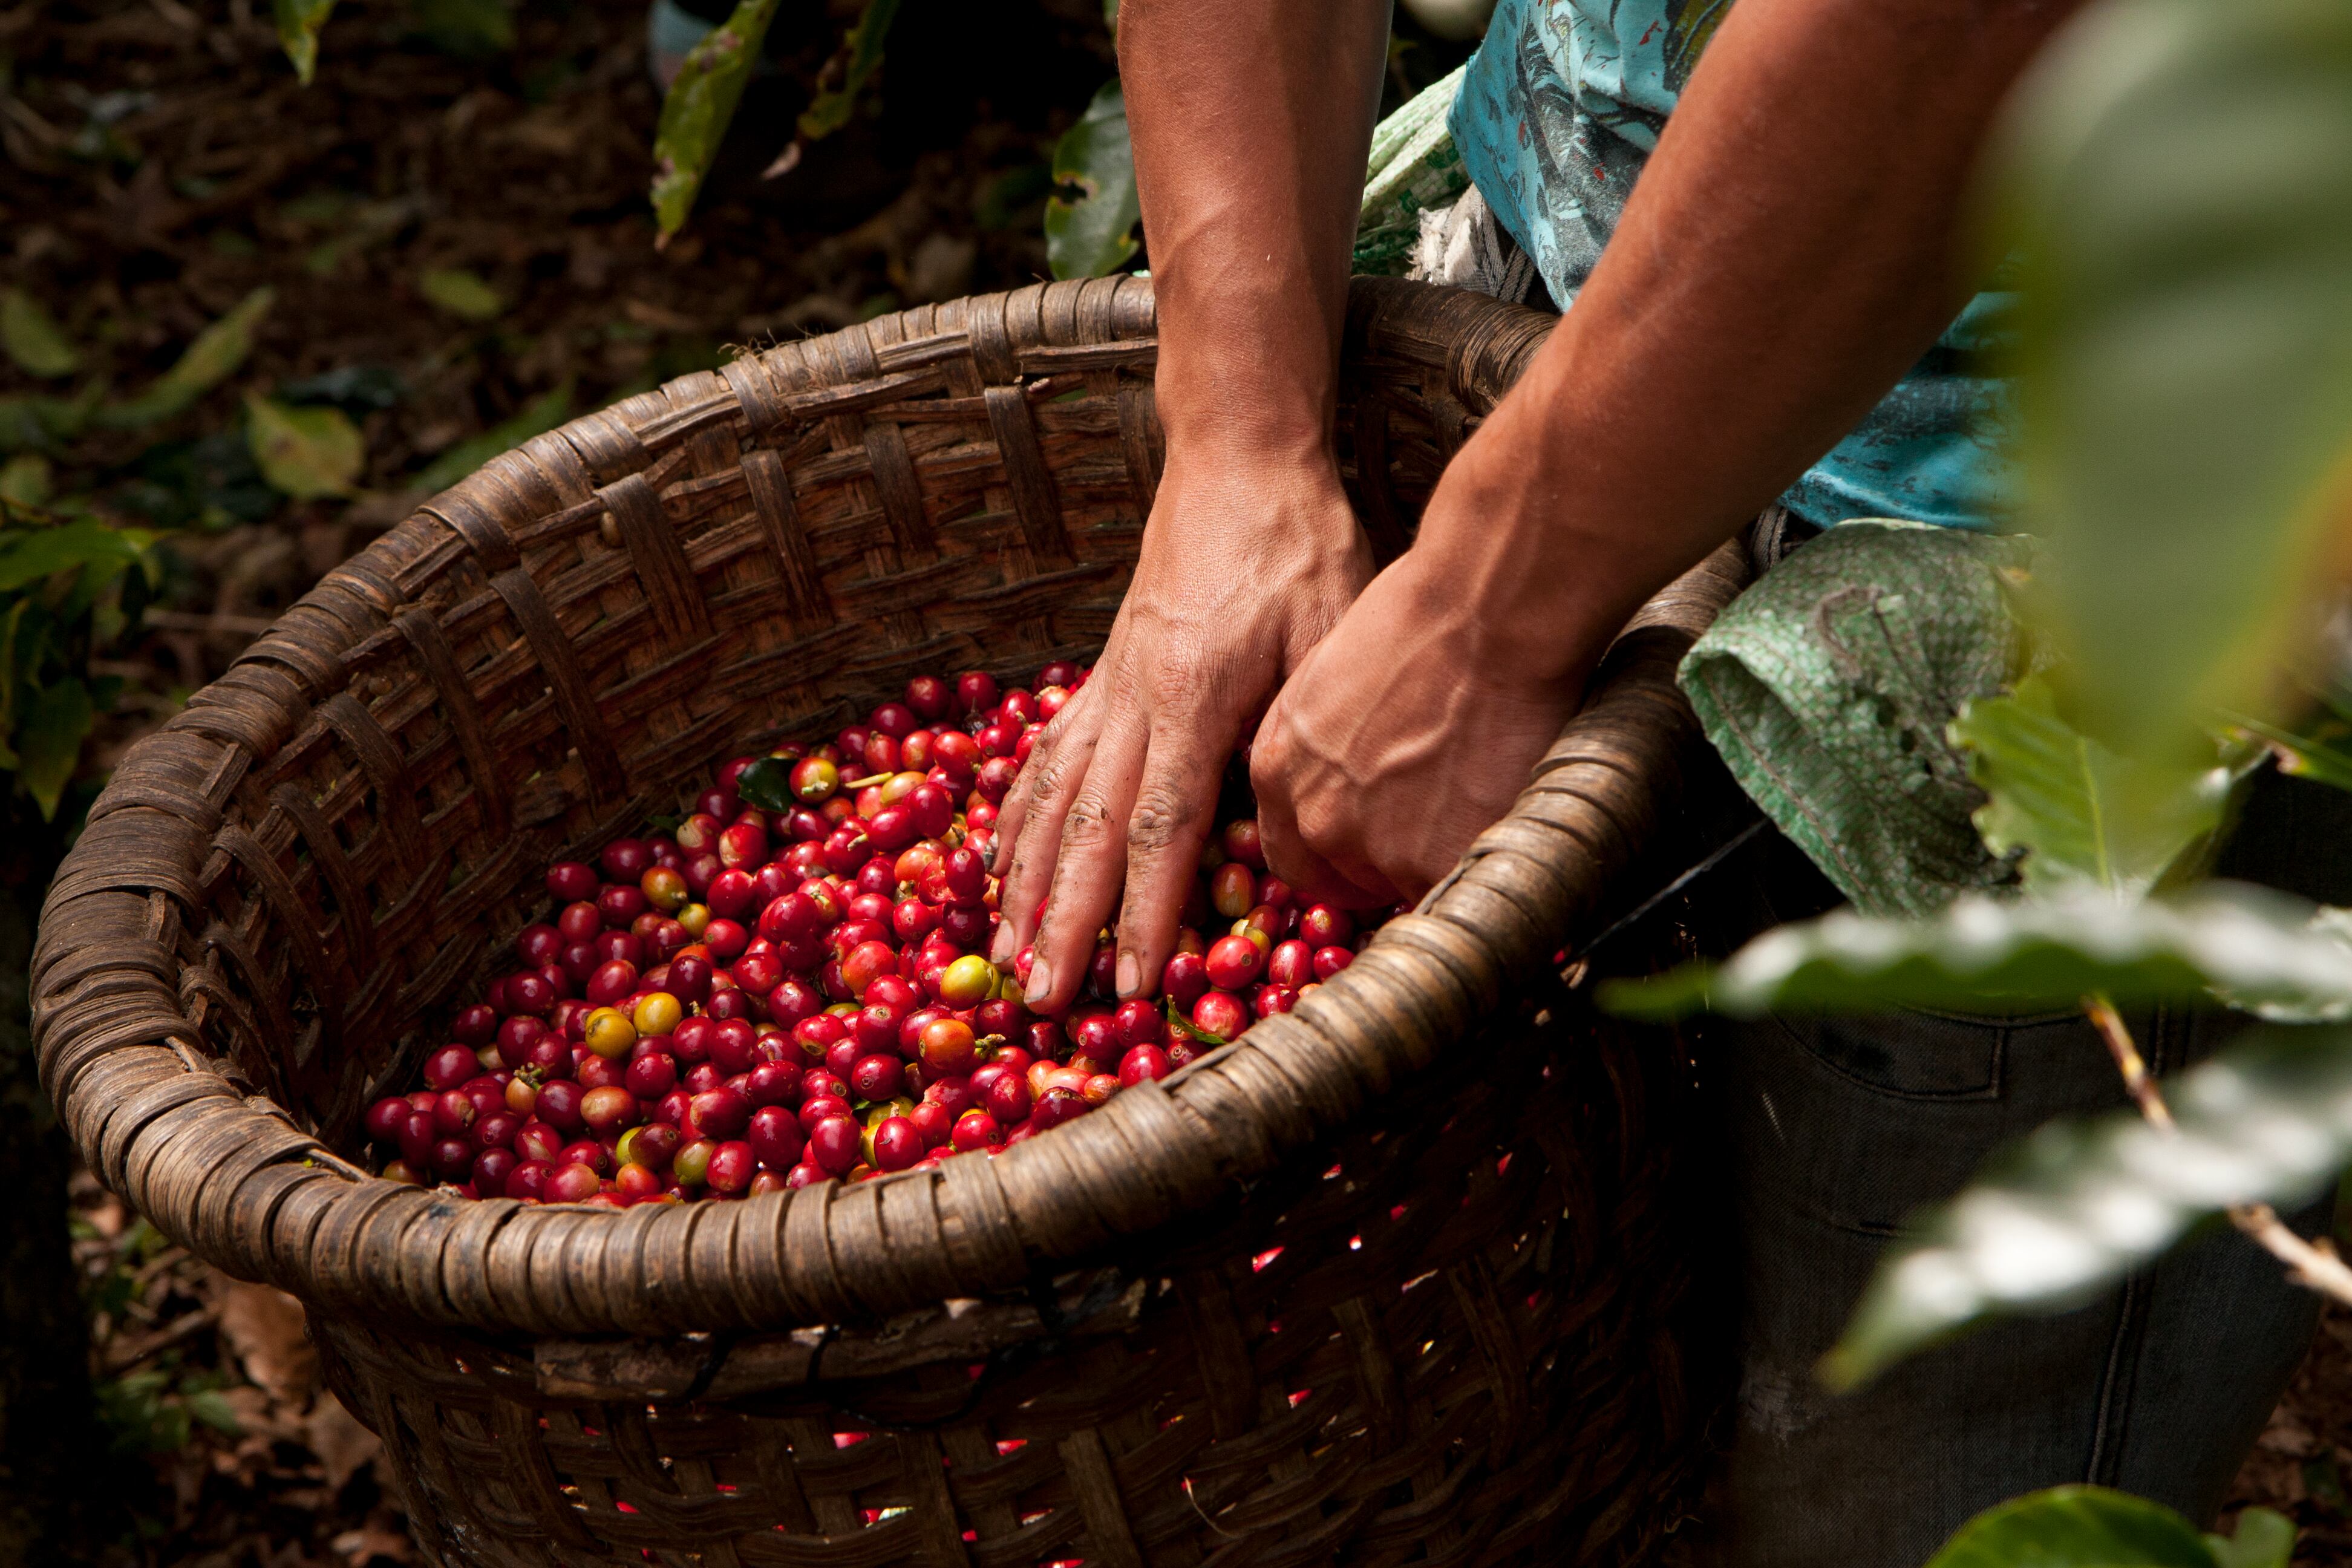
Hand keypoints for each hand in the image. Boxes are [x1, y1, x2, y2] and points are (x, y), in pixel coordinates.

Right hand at [989, 448, 1371, 1011]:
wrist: (1241, 461)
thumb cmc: (1302, 548)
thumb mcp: (1331, 631)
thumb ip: (1302, 729)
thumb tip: (1289, 829)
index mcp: (1192, 698)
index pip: (1160, 827)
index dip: (1141, 912)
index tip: (1126, 982)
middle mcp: (1133, 699)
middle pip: (1086, 829)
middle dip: (1060, 921)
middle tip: (1037, 999)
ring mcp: (1109, 686)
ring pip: (1051, 798)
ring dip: (1024, 882)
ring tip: (1004, 952)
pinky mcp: (1104, 673)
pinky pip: (1046, 756)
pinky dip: (1017, 816)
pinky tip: (996, 862)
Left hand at [1250, 543, 1595, 907]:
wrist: (1484, 614)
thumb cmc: (1424, 621)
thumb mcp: (1333, 680)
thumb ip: (1327, 747)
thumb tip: (1356, 779)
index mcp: (1279, 769)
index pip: (1294, 853)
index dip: (1338, 855)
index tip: (1371, 849)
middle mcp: (1314, 818)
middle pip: (1345, 879)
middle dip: (1387, 864)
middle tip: (1436, 823)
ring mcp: (1369, 848)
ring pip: (1404, 886)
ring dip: (1437, 861)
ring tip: (1477, 799)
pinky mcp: (1428, 863)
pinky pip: (1453, 888)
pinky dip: (1479, 859)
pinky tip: (1500, 807)